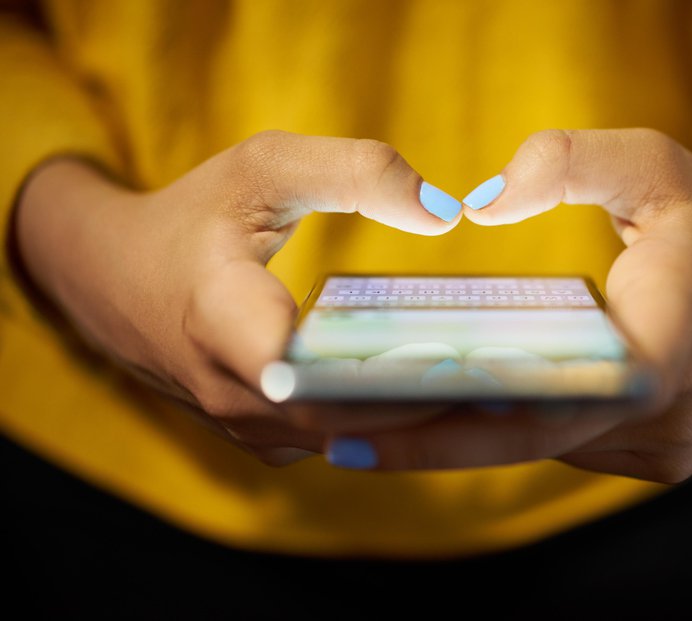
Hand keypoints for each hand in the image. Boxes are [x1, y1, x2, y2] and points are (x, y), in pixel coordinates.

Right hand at [14, 131, 462, 463]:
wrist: (112, 279)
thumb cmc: (193, 217)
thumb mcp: (264, 167)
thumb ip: (355, 172)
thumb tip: (447, 212)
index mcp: (222, 320)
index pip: (313, 372)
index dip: (392, 374)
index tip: (469, 361)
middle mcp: (234, 395)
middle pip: (350, 418)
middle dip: (434, 403)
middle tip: (523, 378)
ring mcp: (248, 428)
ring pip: (351, 439)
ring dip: (421, 420)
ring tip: (503, 391)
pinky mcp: (264, 438)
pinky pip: (340, 440)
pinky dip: (391, 423)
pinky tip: (449, 395)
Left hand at [325, 129, 691, 481]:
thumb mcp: (654, 165)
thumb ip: (569, 162)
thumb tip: (479, 202)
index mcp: (673, 329)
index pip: (560, 389)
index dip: (463, 414)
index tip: (372, 421)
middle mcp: (669, 409)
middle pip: (530, 436)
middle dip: (430, 438)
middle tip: (332, 434)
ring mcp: (666, 447)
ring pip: (544, 448)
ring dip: (462, 438)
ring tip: (368, 424)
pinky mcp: (658, 460)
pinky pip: (566, 447)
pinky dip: (507, 433)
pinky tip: (444, 415)